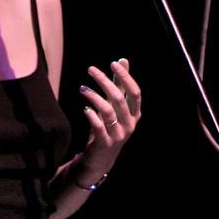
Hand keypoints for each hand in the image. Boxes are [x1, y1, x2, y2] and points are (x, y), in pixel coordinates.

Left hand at [77, 58, 141, 174]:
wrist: (102, 158)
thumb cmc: (110, 126)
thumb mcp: (116, 106)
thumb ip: (120, 84)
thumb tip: (123, 60)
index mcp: (135, 113)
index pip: (135, 92)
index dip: (125, 77)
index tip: (113, 63)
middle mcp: (130, 124)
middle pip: (119, 99)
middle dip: (105, 82)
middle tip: (91, 69)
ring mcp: (118, 135)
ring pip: (108, 111)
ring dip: (94, 97)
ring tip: (82, 88)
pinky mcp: (105, 143)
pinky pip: (99, 127)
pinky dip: (92, 116)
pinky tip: (85, 108)